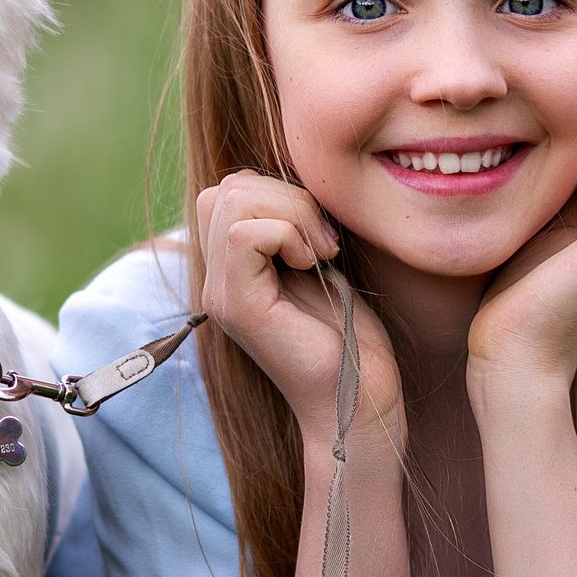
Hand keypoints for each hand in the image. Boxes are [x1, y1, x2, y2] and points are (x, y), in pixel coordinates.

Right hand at [194, 170, 401, 440]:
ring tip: (320, 251)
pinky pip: (243, 234)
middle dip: (285, 195)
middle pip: (224, 189)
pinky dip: (287, 233)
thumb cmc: (350, 334)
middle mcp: (216, 281)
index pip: (228, 190)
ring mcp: (221, 295)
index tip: (320, 232)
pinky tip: (313, 264)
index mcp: (232, 269)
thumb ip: (293, 225)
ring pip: (230, 202)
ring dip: (290, 212)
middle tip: (324, 239)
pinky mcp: (238, 307)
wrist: (360, 396)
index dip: (279, 191)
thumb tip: (287, 180)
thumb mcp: (318, 261)